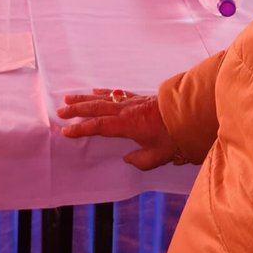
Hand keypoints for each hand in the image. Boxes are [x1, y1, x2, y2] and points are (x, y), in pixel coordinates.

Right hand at [58, 88, 180, 170]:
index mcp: (128, 124)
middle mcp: (127, 110)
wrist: (193, 114)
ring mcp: (133, 102)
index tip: (65, 131)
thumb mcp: (159, 156)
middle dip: (76, 109)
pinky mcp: (140, 98)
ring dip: (85, 98)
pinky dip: (104, 92)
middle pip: (96, 107)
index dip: (81, 128)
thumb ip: (140, 161)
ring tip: (68, 98)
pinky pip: (116, 93)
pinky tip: (96, 91)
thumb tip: (127, 159)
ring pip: (104, 98)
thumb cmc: (177, 136)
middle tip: (60, 111)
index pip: (99, 126)